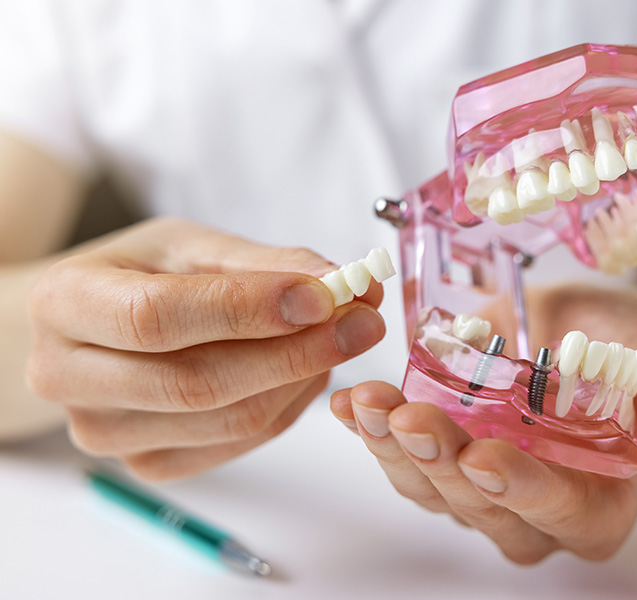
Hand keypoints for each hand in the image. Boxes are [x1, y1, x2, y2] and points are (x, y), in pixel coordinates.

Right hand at [27, 217, 385, 479]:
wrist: (100, 324)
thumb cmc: (143, 275)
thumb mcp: (194, 247)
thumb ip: (265, 264)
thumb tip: (342, 282)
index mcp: (65, 303)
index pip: (158, 316)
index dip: (248, 309)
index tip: (325, 295)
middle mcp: (68, 377)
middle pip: (198, 382)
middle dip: (298, 351)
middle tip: (365, 321)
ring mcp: (105, 433)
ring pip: (229, 419)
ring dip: (302, 379)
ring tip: (340, 337)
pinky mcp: (145, 464)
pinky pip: (237, 444)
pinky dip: (287, 405)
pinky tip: (306, 370)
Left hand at [330, 284, 636, 562]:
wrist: (588, 325)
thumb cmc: (635, 351)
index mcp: (597, 504)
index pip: (562, 513)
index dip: (522, 491)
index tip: (484, 457)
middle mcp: (533, 510)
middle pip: (481, 506)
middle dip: (440, 463)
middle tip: (410, 417)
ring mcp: (480, 486)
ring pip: (430, 488)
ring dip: (393, 448)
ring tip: (369, 404)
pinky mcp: (443, 455)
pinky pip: (402, 454)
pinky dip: (373, 428)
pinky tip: (352, 402)